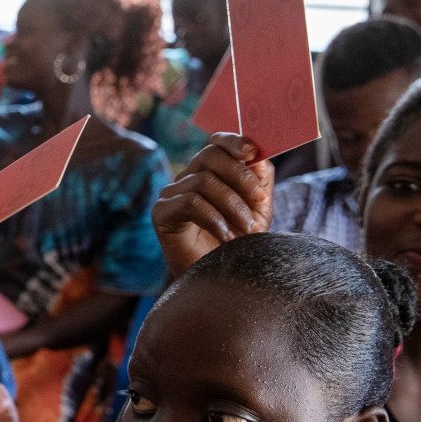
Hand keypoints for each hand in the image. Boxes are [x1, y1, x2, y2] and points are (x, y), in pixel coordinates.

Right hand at [151, 134, 273, 277]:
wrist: (218, 280)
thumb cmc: (238, 242)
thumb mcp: (257, 209)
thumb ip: (259, 179)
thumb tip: (258, 153)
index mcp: (210, 171)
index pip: (217, 143)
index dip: (233, 141)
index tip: (252, 152)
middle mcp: (187, 178)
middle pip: (210, 155)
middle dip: (240, 177)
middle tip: (259, 203)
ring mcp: (171, 194)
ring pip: (203, 181)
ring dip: (232, 205)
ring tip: (246, 230)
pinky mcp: (161, 213)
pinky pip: (189, 203)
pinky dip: (214, 218)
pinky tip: (225, 237)